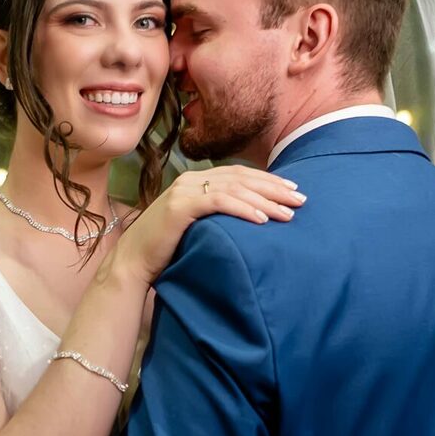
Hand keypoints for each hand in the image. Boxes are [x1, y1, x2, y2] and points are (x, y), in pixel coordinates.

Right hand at [110, 167, 305, 284]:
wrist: (133, 261)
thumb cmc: (167, 248)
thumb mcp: (197, 225)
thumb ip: (217, 214)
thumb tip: (251, 216)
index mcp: (196, 180)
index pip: (240, 174)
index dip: (269, 180)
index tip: (293, 189)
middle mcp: (191, 179)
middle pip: (242, 178)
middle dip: (275, 188)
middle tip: (301, 199)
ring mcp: (184, 191)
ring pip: (234, 188)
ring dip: (265, 200)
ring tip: (287, 213)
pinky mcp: (180, 206)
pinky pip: (218, 202)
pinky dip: (242, 208)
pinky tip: (261, 219)